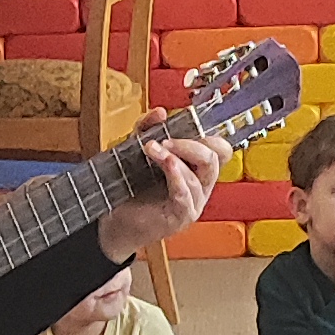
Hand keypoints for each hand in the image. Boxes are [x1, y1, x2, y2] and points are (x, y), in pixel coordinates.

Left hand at [97, 135, 221, 260]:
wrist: (114, 221)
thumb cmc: (130, 189)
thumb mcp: (136, 150)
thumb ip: (146, 130)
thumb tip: (160, 112)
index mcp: (196, 169)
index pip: (220, 149)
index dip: (209, 134)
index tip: (186, 124)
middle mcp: (200, 186)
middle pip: (215, 158)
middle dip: (191, 143)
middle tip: (165, 140)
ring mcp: (193, 203)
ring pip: (201, 175)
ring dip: (176, 157)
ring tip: (152, 149)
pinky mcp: (181, 217)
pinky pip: (186, 194)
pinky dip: (176, 175)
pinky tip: (165, 163)